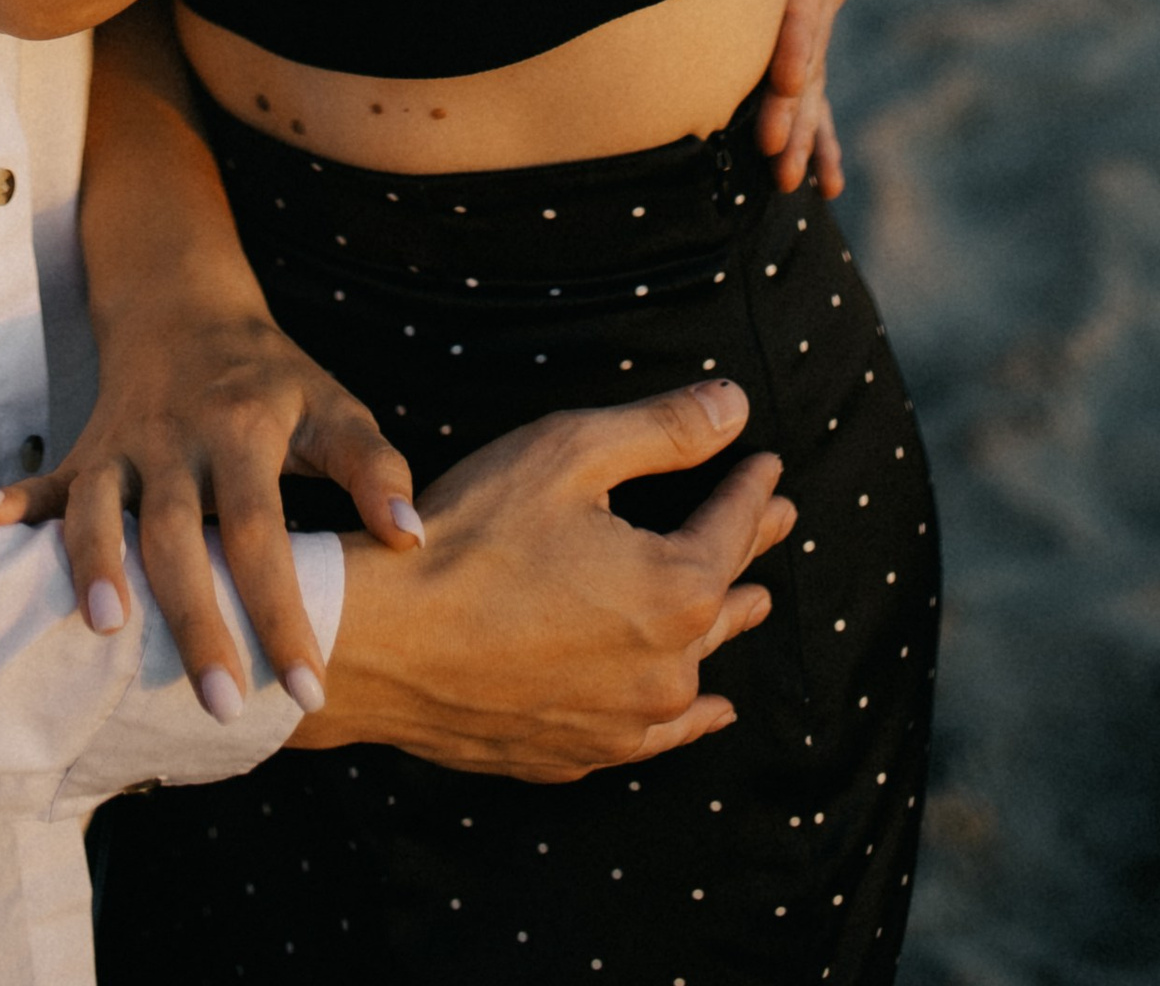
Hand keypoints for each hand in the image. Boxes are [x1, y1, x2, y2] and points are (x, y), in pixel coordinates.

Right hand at [0, 299, 415, 717]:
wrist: (188, 303)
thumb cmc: (274, 376)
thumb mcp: (334, 405)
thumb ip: (373, 468)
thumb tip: (411, 539)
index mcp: (244, 431)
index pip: (264, 531)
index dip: (285, 610)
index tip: (309, 687)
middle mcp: (178, 439)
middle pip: (179, 534)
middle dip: (196, 620)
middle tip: (219, 705)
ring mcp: (124, 442)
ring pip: (102, 506)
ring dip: (94, 560)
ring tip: (101, 628)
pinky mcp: (85, 446)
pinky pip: (46, 476)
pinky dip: (15, 500)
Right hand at [294, 378, 792, 779]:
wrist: (380, 642)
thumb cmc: (469, 535)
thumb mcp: (570, 452)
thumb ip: (663, 430)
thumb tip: (736, 407)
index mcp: (676, 590)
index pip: (733, 525)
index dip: (752, 487)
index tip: (767, 464)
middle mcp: (666, 668)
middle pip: (725, 597)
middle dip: (750, 548)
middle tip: (779, 522)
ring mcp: (623, 721)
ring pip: (695, 670)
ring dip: (724, 628)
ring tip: (755, 605)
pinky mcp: (576, 752)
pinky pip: (654, 734)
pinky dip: (686, 714)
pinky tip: (707, 712)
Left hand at [755, 0, 856, 196]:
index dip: (795, 25)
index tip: (780, 69)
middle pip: (809, 40)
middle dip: (790, 96)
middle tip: (768, 144)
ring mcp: (814, 8)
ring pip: (810, 76)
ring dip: (801, 127)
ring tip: (787, 178)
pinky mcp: (797, 35)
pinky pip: (814, 91)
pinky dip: (821, 135)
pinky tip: (824, 184)